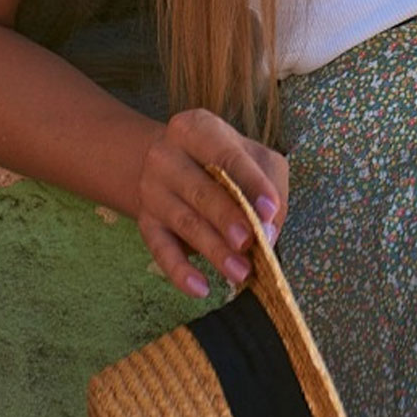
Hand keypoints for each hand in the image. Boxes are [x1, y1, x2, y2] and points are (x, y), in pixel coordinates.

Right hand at [134, 107, 288, 297]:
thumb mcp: (250, 154)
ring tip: (241, 273)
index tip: (270, 210)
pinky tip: (202, 288)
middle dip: (229, 219)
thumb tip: (270, 230)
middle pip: (202, 191)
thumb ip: (269, 183)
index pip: (227, 155)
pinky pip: (160, 250)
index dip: (251, 183)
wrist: (168, 161)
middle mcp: (167, 156)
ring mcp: (152, 191)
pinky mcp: (145, 223)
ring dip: (214, 251)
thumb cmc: (223, 156)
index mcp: (196, 128)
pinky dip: (180, 272)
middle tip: (252, 243)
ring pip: (185, 223)